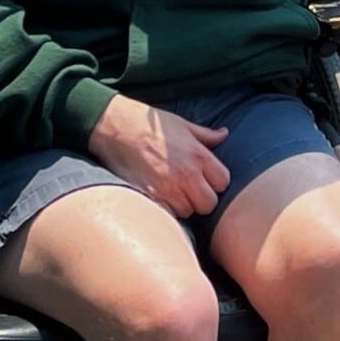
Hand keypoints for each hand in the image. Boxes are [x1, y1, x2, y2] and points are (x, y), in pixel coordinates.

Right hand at [89, 94, 231, 215]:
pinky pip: (167, 215)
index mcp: (199, 156)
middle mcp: (186, 175)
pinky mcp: (149, 198)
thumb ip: (206, 135)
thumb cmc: (149, 125)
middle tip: (190, 190)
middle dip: (202, 199)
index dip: (216, 183)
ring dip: (183, 206)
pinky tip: (159, 199)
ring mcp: (167, 189)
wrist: (115, 128)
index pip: (223, 183)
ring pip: (187, 212)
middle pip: (208, 204)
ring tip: (171, 192)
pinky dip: (166, 211)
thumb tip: (224, 134)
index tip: (206, 180)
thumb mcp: (183, 125)